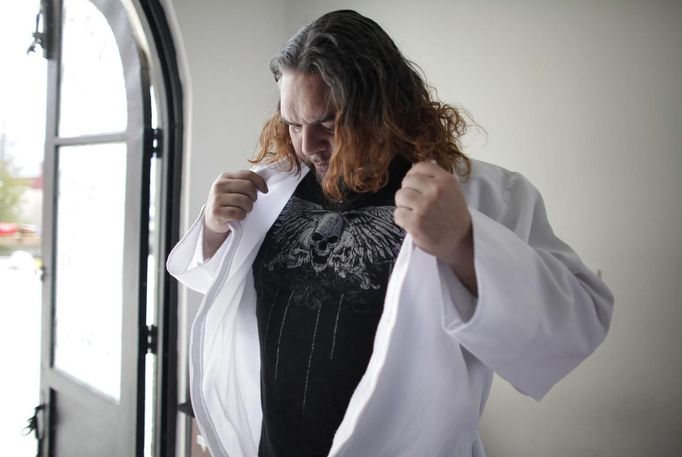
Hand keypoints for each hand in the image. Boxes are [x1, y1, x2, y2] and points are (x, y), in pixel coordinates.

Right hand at [202, 170, 267, 258]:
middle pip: (248, 187)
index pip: (248, 174)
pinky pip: (238, 213)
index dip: (260, 182)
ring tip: (242, 210)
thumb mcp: (234, 189)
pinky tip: (237, 216)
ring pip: (244, 201)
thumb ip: (245, 183)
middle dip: (253, 197)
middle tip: (249, 203)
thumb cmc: (228, 203)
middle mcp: (219, 185)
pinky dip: (241, 216)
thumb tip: (263, 183)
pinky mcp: (216, 211)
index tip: (265, 190)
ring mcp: (216, 198)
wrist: (212, 218)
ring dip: (248, 208)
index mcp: (225, 177)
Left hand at [394, 161, 476, 293]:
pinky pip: (397, 213)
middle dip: (408, 191)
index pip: (420, 166)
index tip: (414, 184)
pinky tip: (411, 223)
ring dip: (403, 205)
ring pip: (400, 196)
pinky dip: (401, 219)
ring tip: (413, 212)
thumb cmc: (454, 215)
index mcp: (446, 180)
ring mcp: (425, 206)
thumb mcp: (452, 191)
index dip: (413, 175)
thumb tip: (414, 168)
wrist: (462, 241)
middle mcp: (435, 190)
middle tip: (415, 203)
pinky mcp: (416, 222)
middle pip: (407, 181)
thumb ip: (435, 179)